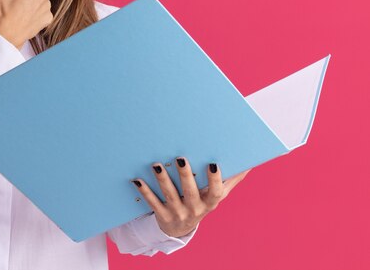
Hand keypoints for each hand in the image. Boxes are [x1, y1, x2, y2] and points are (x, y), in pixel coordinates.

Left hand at [131, 157, 249, 237]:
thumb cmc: (202, 203)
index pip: (216, 193)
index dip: (215, 180)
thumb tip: (250, 163)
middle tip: (179, 158)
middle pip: (190, 192)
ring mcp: (178, 212)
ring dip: (162, 180)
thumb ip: (232, 179)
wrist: (180, 228)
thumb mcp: (218, 195)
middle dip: (185, 176)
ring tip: (156, 165)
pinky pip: (152, 202)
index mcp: (210, 202)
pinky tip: (137, 180)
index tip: (213, 164)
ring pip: (170, 195)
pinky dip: (145, 191)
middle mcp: (195, 209)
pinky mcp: (162, 215)